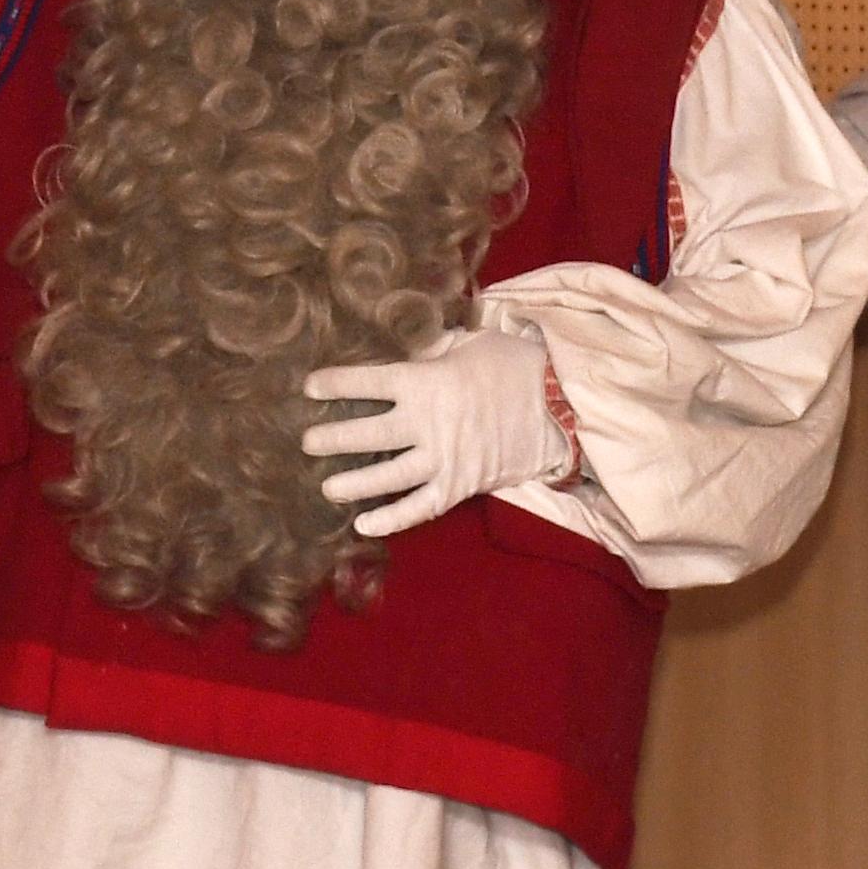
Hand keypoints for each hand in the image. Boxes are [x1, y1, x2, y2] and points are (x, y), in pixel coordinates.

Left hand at [299, 327, 570, 538]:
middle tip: (307, 442)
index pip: (368, 382)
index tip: (310, 388)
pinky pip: (418, 508)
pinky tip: (364, 526)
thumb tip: (405, 348)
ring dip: (353, 482)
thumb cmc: (514, 366)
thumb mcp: (471, 342)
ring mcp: (442, 459)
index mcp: (426, 380)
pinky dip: (390, 520)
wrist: (560, 406)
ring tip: (327, 487)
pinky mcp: (459, 486)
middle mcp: (427, 422)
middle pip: (367, 433)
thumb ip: (431, 348)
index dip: (336, 384)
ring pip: (386, 476)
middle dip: (332, 438)